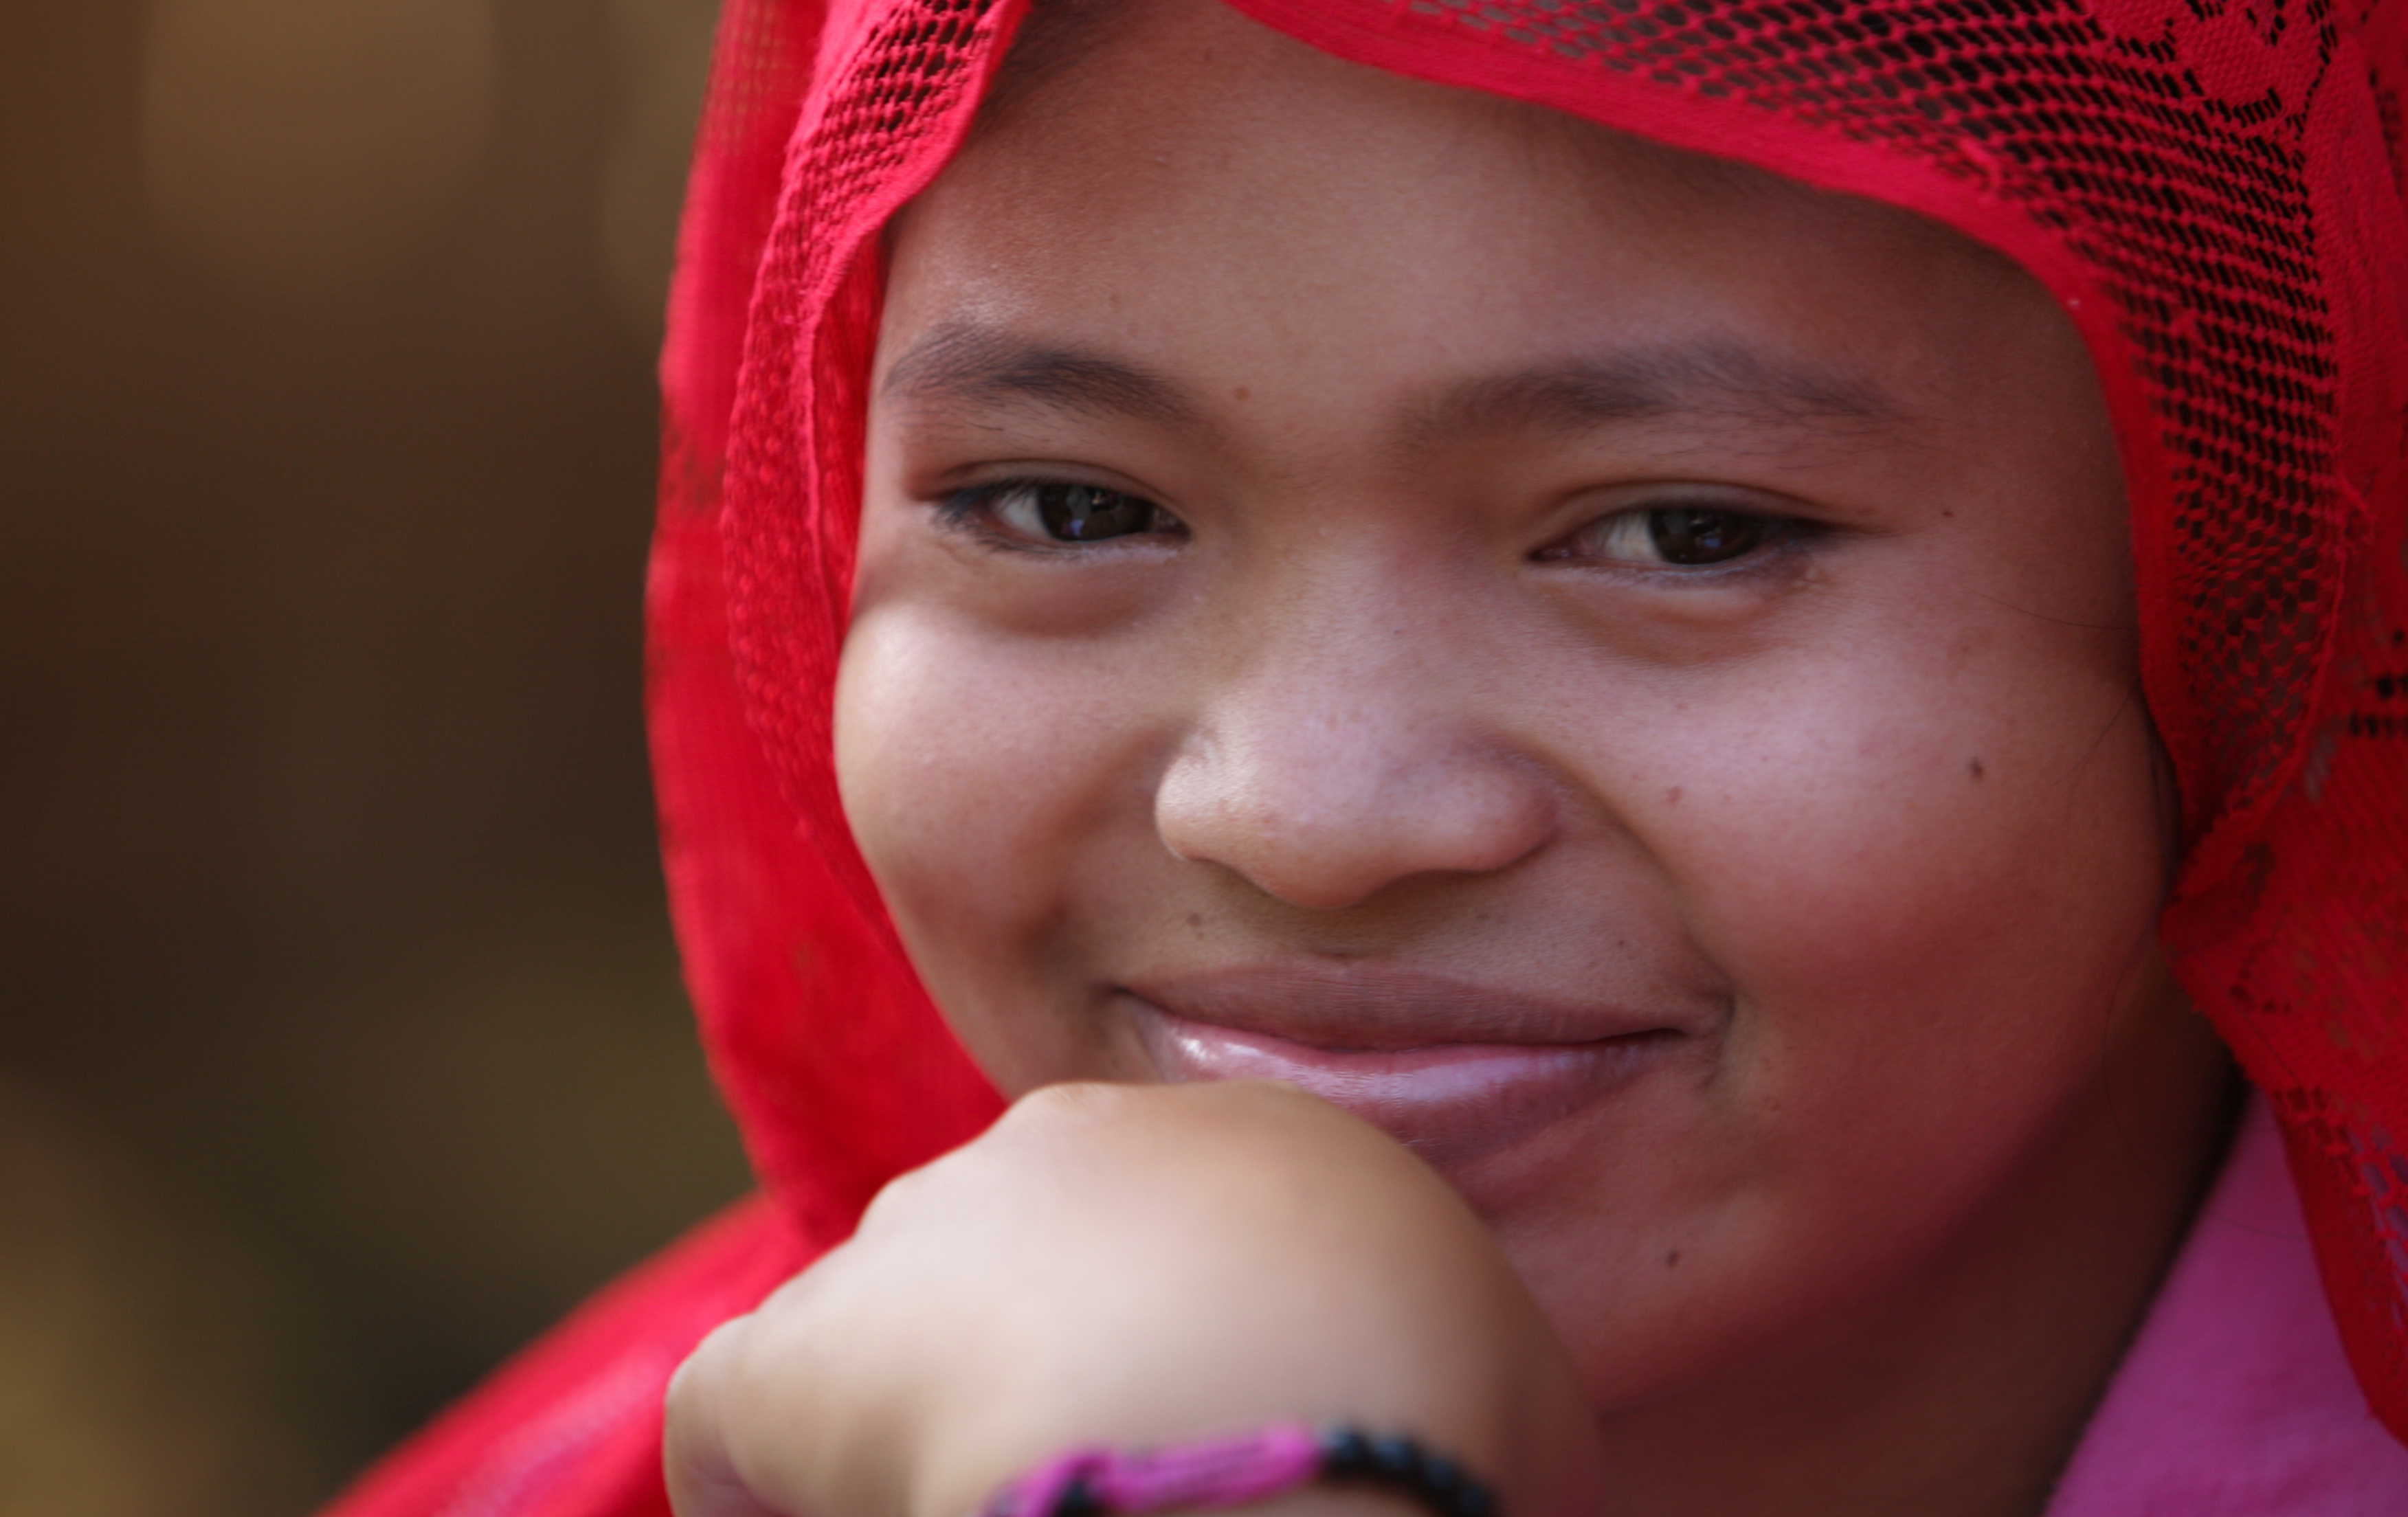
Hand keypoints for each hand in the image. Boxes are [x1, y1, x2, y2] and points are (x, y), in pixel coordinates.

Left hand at [665, 1080, 1602, 1516]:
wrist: (1280, 1468)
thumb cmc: (1428, 1436)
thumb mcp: (1517, 1393)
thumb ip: (1454, 1371)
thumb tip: (1420, 1426)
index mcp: (1238, 1140)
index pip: (1178, 1226)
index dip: (1181, 1346)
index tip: (1203, 1446)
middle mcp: (1063, 1146)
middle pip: (1028, 1256)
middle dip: (1050, 1366)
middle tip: (1101, 1497)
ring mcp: (919, 1235)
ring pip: (894, 1326)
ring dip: (918, 1421)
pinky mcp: (794, 1351)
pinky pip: (740, 1414)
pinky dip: (760, 1488)